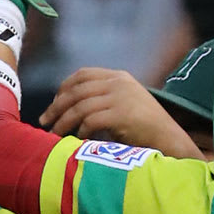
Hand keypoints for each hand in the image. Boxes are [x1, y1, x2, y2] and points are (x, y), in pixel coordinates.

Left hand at [40, 67, 198, 156]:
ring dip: (64, 122)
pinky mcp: (122, 114)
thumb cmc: (144, 127)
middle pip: (76, 90)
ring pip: (80, 107)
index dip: (63, 88)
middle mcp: (118, 83)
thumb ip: (103, 98)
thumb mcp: (124, 103)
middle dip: (57, 107)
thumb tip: (71, 108)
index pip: (82, 75)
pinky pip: (91, 121)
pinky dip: (81, 130)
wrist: (169, 138)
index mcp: (118, 76)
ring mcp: (121, 97)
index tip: (53, 104)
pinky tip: (79, 139)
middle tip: (44, 121)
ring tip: (55, 135)